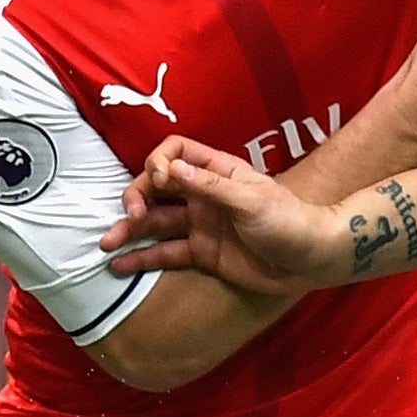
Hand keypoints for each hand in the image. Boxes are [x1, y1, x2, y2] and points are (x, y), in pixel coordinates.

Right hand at [102, 137, 351, 291]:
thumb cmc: (289, 221)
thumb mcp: (251, 200)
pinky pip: (166, 253)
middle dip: (136, 197)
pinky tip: (119, 265)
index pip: (176, 151)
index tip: (159, 181)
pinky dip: (142, 258)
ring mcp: (200, 224)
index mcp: (217, 171)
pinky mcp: (202, 254)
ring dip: (130, 230)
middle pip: (156, 187)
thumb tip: (170, 170)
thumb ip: (210, 187)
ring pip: (156, 223)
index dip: (160, 162)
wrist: (310, 260)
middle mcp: (204, 195)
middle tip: (131, 216)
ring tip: (106, 244)